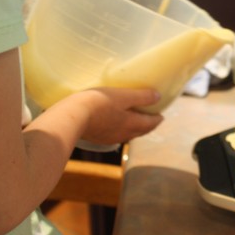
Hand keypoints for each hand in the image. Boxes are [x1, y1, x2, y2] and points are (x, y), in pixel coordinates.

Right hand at [48, 87, 163, 145]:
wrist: (71, 116)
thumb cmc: (99, 103)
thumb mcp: (123, 96)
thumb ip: (141, 96)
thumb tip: (158, 96)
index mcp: (132, 124)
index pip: (150, 124)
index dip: (157, 119)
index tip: (162, 116)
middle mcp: (123, 134)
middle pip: (141, 131)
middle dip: (148, 125)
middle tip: (152, 119)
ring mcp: (110, 138)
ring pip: (128, 134)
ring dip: (136, 129)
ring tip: (136, 121)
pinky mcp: (98, 138)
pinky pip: (116, 135)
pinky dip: (122, 130)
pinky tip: (116, 126)